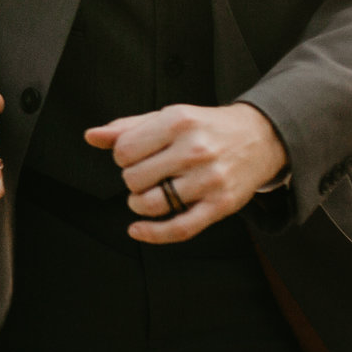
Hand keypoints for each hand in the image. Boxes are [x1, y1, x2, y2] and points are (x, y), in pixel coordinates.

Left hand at [85, 102, 284, 243]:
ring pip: (152, 204)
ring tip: (146, 196)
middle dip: (132, 180)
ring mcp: (209, 179)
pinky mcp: (220, 205)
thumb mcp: (169, 117)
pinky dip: (152, 234)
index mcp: (178, 122)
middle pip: (134, 178)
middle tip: (146, 174)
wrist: (260, 137)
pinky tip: (137, 230)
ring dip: (139, 204)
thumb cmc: (206, 127)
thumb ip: (128, 127)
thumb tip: (91, 136)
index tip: (134, 156)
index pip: (124, 150)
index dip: (122, 157)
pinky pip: (179, 228)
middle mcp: (195, 149)